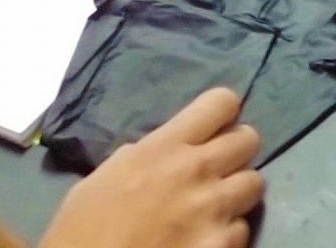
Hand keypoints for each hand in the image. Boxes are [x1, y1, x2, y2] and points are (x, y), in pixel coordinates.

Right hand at [41, 87, 262, 247]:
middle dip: (236, 151)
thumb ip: (144, 156)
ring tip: (214, 208)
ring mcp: (212, 210)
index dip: (220, 113)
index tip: (212, 128)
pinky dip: (227, 236)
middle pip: (248, 139)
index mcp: (162, 148)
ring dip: (236, 194)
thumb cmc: (80, 232)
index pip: (221, 103)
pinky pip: (242, 230)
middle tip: (217, 169)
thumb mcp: (104, 178)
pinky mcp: (220, 246)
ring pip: (255, 183)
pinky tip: (204, 242)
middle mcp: (195, 170)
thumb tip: (167, 149)